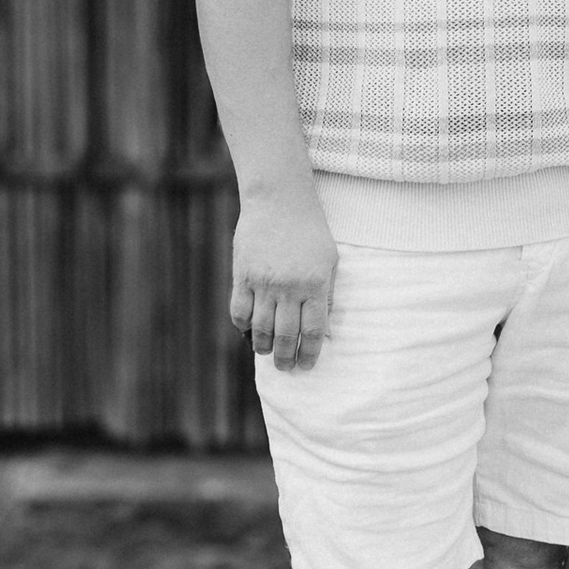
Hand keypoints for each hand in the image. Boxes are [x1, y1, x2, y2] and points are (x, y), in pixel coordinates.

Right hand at [231, 188, 336, 370]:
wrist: (279, 200)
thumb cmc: (310, 230)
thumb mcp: (329, 260)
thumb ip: (327, 294)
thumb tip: (322, 328)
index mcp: (314, 284)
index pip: (312, 330)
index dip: (309, 353)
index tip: (306, 366)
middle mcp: (288, 287)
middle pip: (286, 334)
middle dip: (286, 357)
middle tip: (286, 368)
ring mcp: (263, 282)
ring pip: (261, 327)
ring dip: (264, 346)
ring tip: (267, 353)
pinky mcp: (242, 275)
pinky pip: (239, 310)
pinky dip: (243, 326)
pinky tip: (249, 332)